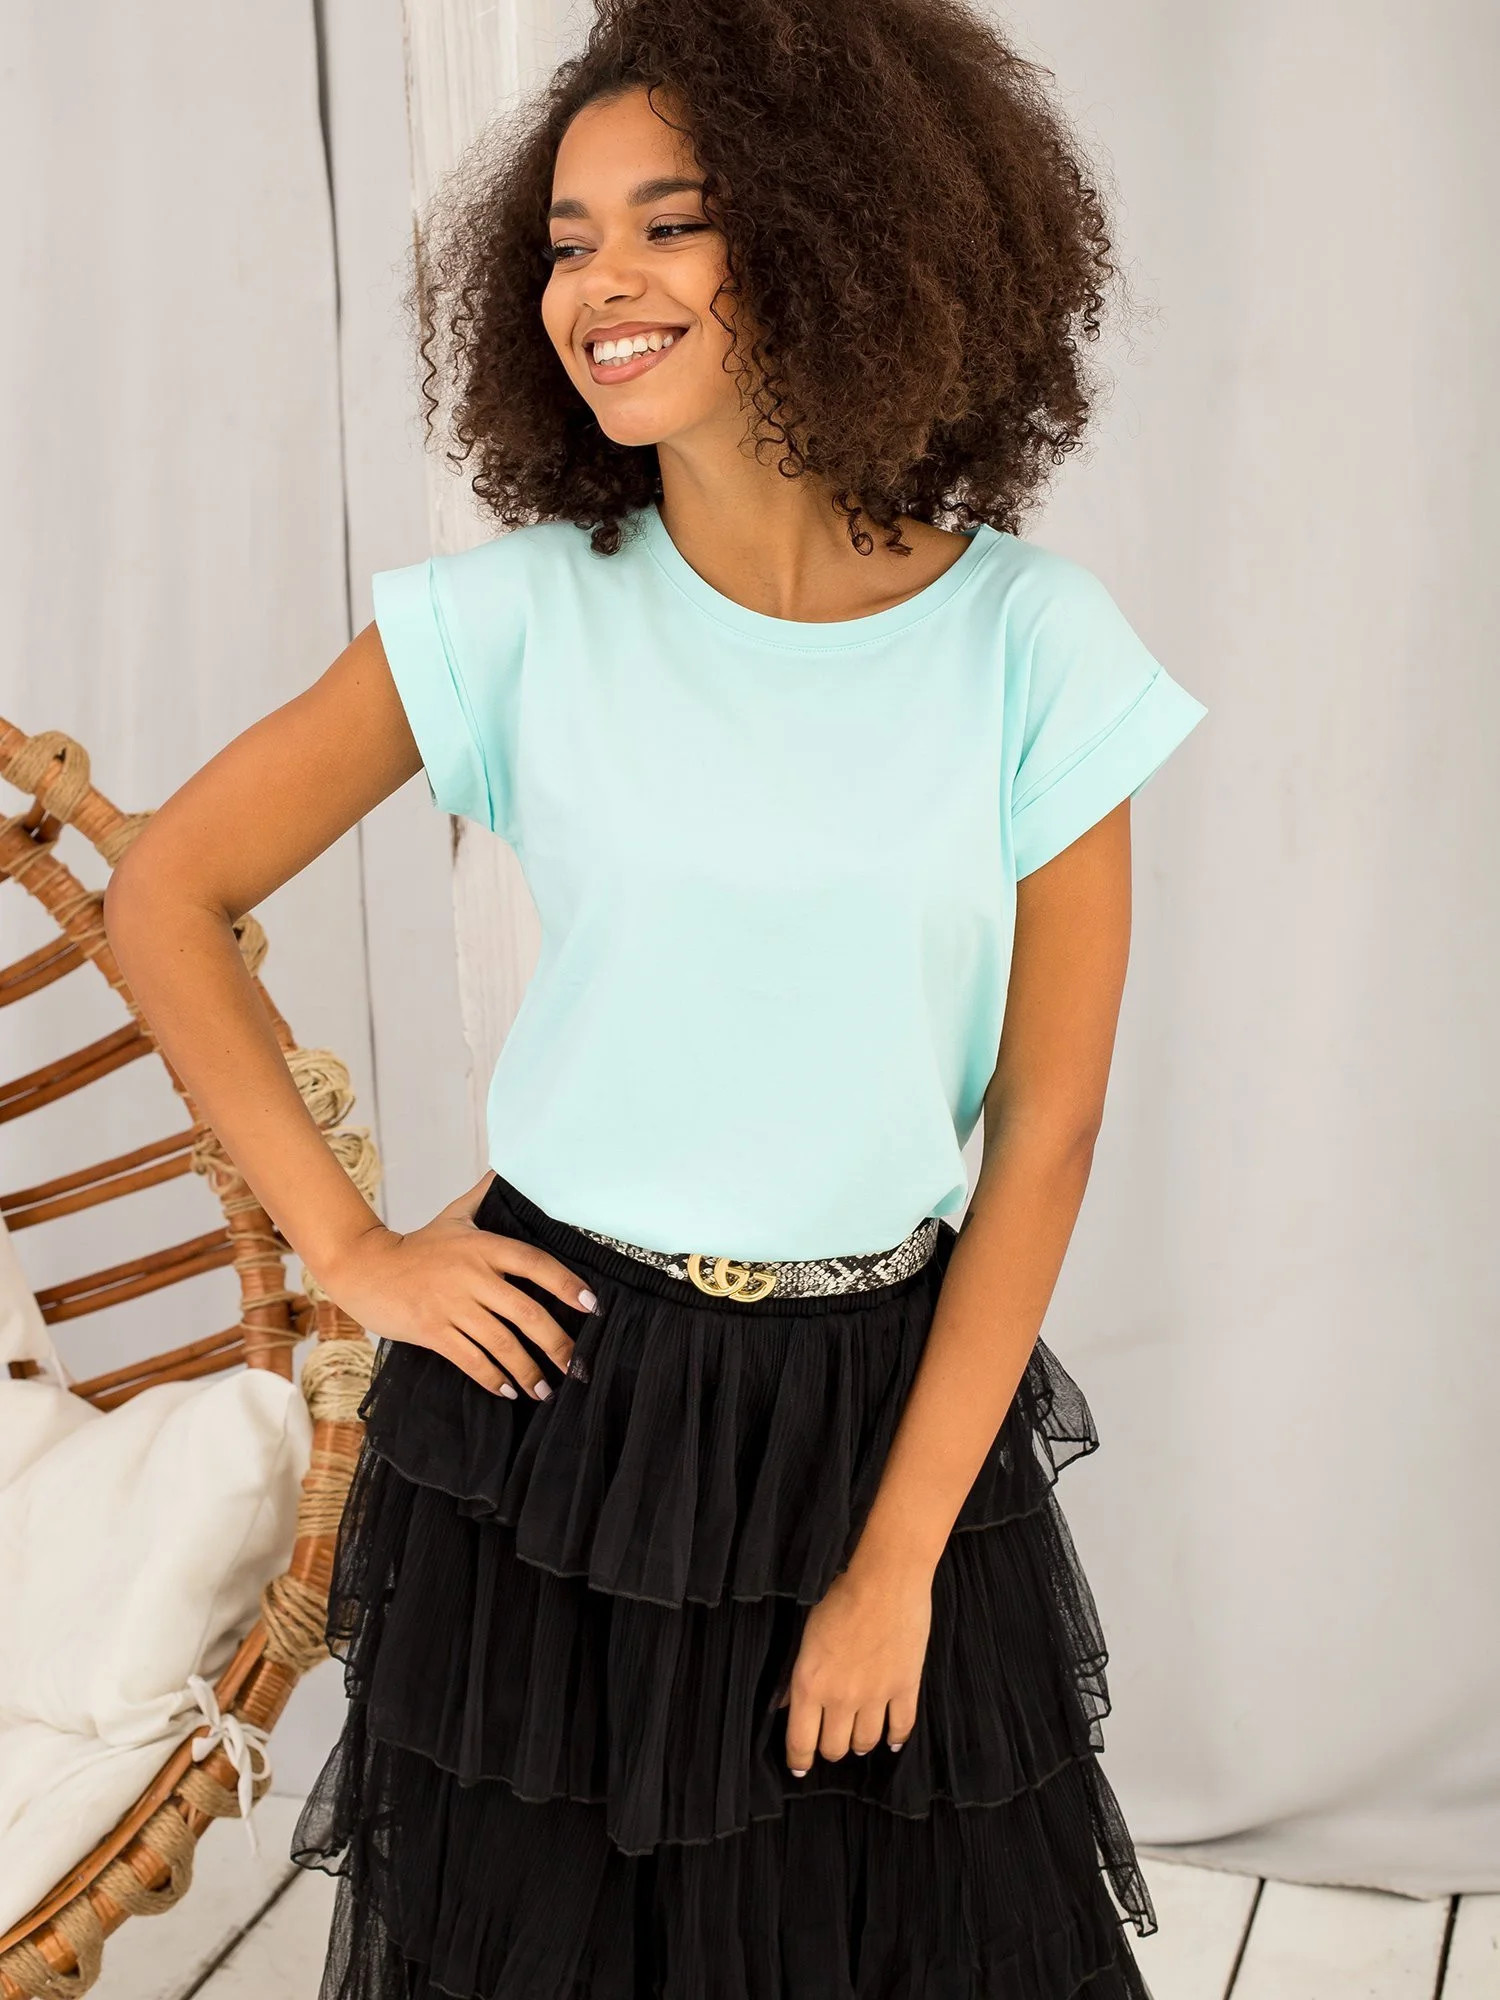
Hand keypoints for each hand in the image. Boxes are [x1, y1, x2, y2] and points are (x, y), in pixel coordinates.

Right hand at [318, 1170, 595, 1399]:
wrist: (366, 1267)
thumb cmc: (417, 1245)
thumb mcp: (455, 1216)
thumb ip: (485, 1196)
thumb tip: (507, 1168)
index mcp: (484, 1247)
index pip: (535, 1263)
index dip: (566, 1283)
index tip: (591, 1305)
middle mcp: (472, 1276)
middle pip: (526, 1312)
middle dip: (557, 1343)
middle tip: (577, 1366)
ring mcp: (452, 1305)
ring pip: (501, 1343)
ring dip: (528, 1370)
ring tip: (546, 1390)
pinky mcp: (433, 1331)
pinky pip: (471, 1360)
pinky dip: (493, 1378)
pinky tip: (510, 1390)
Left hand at [777, 1554, 931, 1774]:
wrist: (885, 1578)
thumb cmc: (839, 1596)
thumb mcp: (805, 1634)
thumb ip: (795, 1676)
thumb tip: (784, 1703)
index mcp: (810, 1684)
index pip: (801, 1742)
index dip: (799, 1760)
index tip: (800, 1767)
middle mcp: (841, 1698)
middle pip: (834, 1749)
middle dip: (830, 1748)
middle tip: (831, 1739)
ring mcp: (876, 1696)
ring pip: (866, 1743)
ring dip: (859, 1742)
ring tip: (858, 1735)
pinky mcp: (906, 1687)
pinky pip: (901, 1728)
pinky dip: (895, 1738)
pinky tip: (891, 1738)